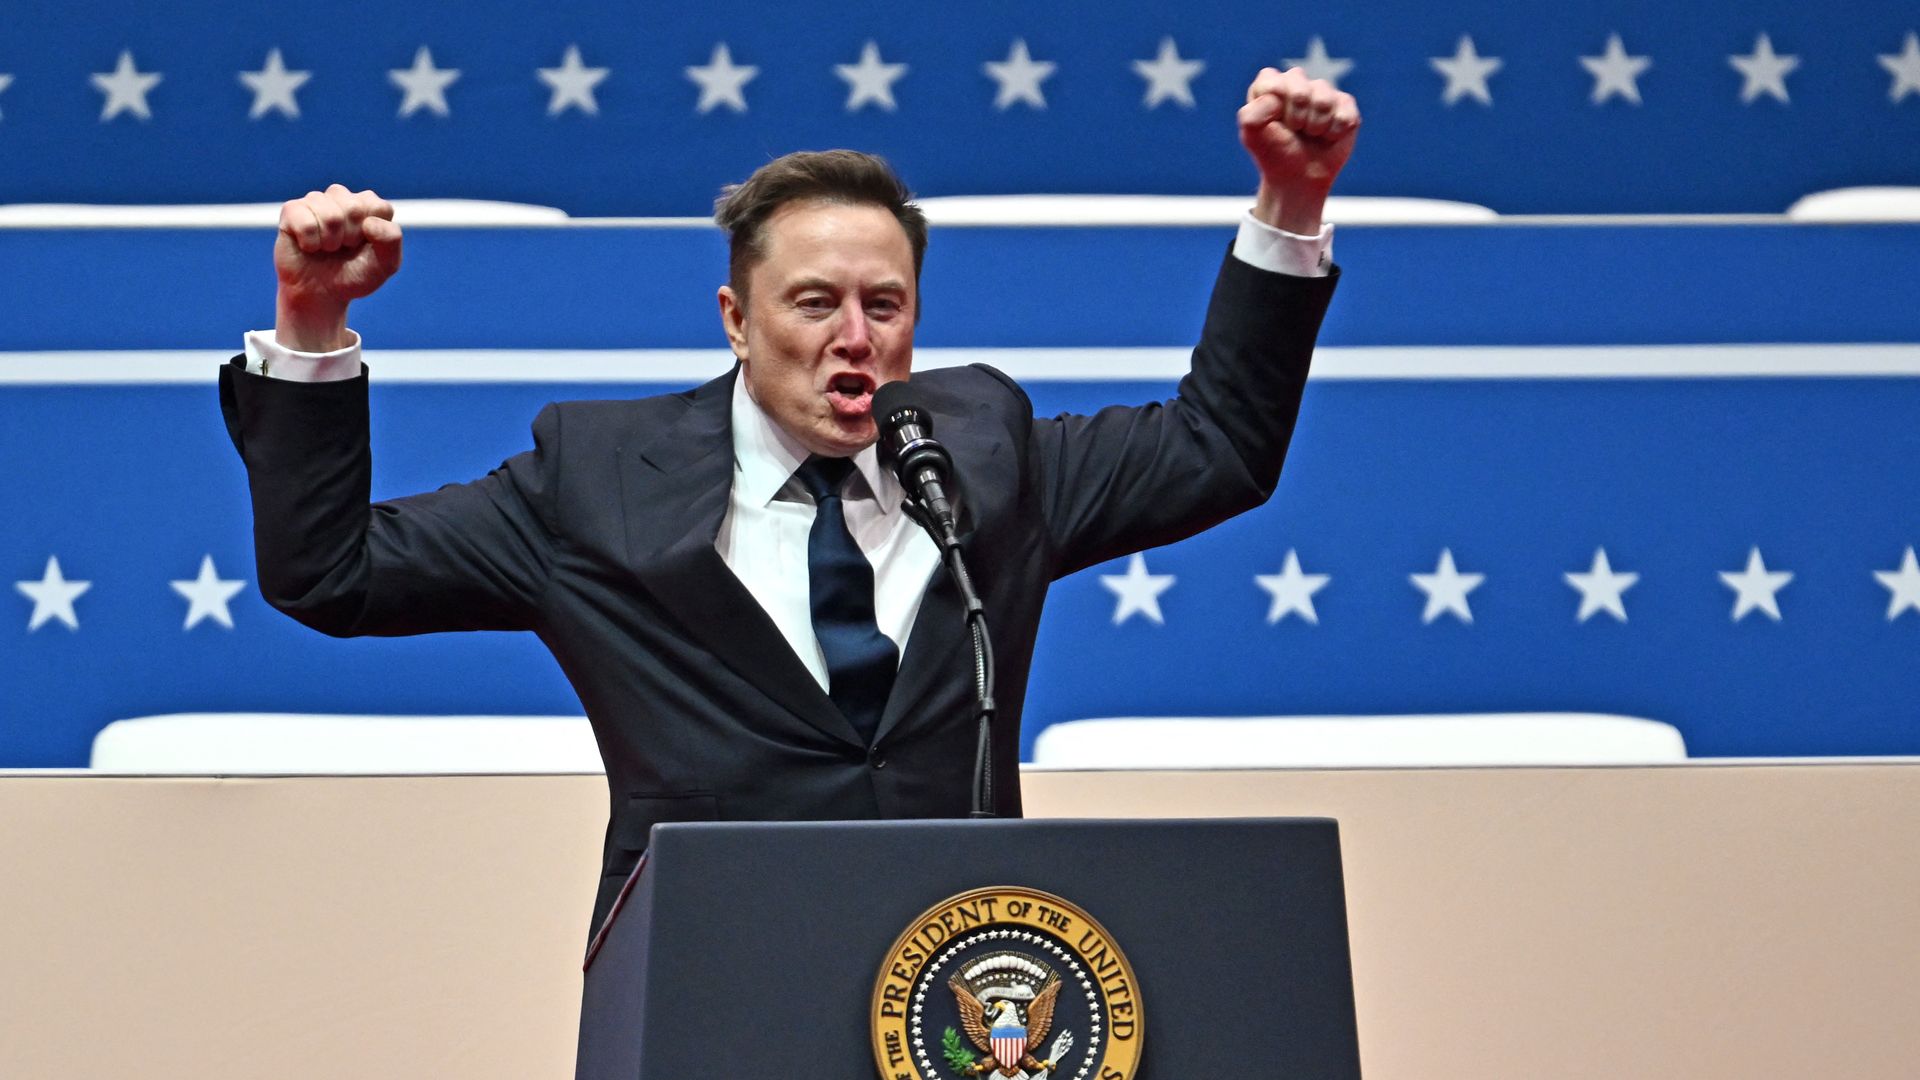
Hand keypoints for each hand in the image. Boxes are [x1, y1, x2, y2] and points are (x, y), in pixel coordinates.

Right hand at [273, 184, 402, 351]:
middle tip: (343, 248)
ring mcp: (316, 201)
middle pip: (354, 209)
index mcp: (369, 206)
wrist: (322, 294)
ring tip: (327, 247)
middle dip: (350, 238)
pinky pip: (305, 222)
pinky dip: (310, 243)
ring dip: (330, 242)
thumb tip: (370, 222)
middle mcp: (343, 197)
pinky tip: (309, 246)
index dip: (371, 235)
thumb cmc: (354, 275)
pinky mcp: (292, 210)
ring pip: (330, 216)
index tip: (364, 246)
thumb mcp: (386, 264)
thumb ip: (391, 240)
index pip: (379, 208)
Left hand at [1237, 67, 1359, 234]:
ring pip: (1324, 101)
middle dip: (1295, 117)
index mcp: (1270, 85)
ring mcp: (1323, 92)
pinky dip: (1334, 132)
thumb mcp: (1252, 137)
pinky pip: (1344, 113)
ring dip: (1315, 126)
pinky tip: (1327, 136)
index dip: (1274, 106)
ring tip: (1309, 134)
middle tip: (1293, 130)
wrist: (1298, 178)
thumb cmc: (1274, 154)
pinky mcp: (1345, 104)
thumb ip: (1250, 114)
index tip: (1273, 123)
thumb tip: (1276, 97)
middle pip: (1300, 88)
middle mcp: (1297, 82)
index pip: (1272, 80)